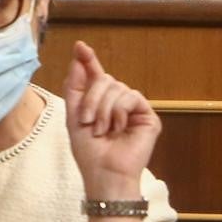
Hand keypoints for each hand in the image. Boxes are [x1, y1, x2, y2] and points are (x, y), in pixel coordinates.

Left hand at [63, 41, 160, 200]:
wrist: (104, 174)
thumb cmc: (89, 152)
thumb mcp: (74, 117)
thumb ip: (75, 88)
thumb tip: (78, 59)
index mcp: (101, 103)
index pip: (96, 76)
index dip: (88, 61)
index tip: (80, 47)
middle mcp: (118, 103)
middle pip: (105, 79)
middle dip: (91, 98)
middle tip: (86, 120)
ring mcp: (134, 109)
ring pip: (117, 87)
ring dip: (103, 108)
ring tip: (101, 130)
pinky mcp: (147, 116)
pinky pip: (131, 96)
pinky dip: (119, 111)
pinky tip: (117, 127)